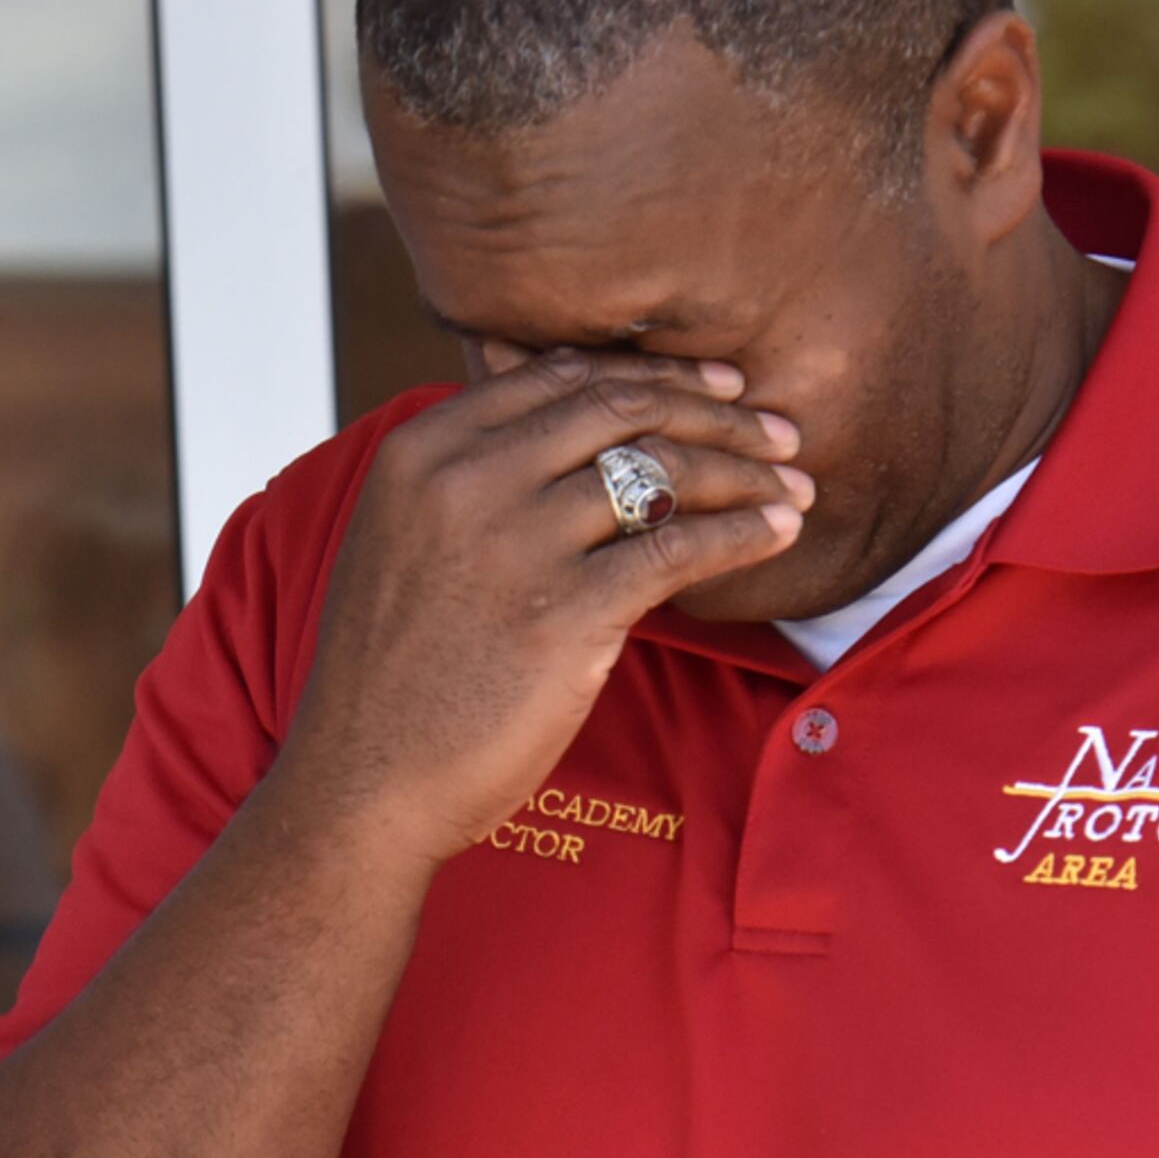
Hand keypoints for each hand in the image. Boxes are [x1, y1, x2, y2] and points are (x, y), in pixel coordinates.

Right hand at [273, 351, 810, 868]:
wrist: (363, 782)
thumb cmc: (391, 677)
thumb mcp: (400, 544)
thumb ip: (463, 480)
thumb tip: (556, 432)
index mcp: (422, 451)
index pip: (560, 378)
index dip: (651, 375)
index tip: (712, 385)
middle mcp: (465, 480)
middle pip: (618, 410)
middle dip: (714, 411)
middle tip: (775, 428)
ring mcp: (516, 544)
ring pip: (660, 472)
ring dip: (745, 470)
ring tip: (795, 481)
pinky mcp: (565, 613)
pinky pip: (679, 550)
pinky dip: (742, 532)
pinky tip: (778, 530)